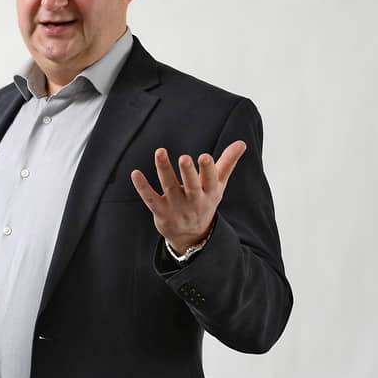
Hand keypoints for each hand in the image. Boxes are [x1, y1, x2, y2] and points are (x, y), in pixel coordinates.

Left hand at [130, 141, 246, 251]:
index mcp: (209, 193)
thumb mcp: (218, 185)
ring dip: (164, 169)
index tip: (205, 157)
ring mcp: (176, 207)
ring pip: (169, 187)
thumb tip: (242, 142)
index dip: (208, 170)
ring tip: (160, 152)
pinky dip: (142, 187)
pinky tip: (135, 173)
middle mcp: (194, 201)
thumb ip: (228, 162)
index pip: (211, 181)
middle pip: (191, 186)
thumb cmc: (204, 201)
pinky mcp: (161, 212)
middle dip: (188, 173)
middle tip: (185, 158)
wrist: (191, 235)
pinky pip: (150, 198)